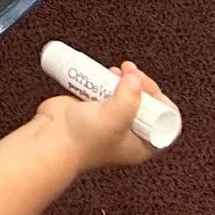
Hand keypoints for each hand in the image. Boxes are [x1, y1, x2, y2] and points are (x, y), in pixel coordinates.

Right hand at [41, 62, 167, 169]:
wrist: (50, 138)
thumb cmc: (82, 140)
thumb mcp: (114, 120)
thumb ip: (129, 99)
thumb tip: (135, 78)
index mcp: (141, 145)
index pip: (164, 121)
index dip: (159, 100)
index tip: (146, 85)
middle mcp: (128, 133)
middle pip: (146, 104)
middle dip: (141, 85)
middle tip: (131, 72)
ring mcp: (110, 119)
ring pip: (127, 94)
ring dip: (126, 79)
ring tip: (119, 69)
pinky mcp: (94, 108)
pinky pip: (108, 90)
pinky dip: (109, 79)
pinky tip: (106, 71)